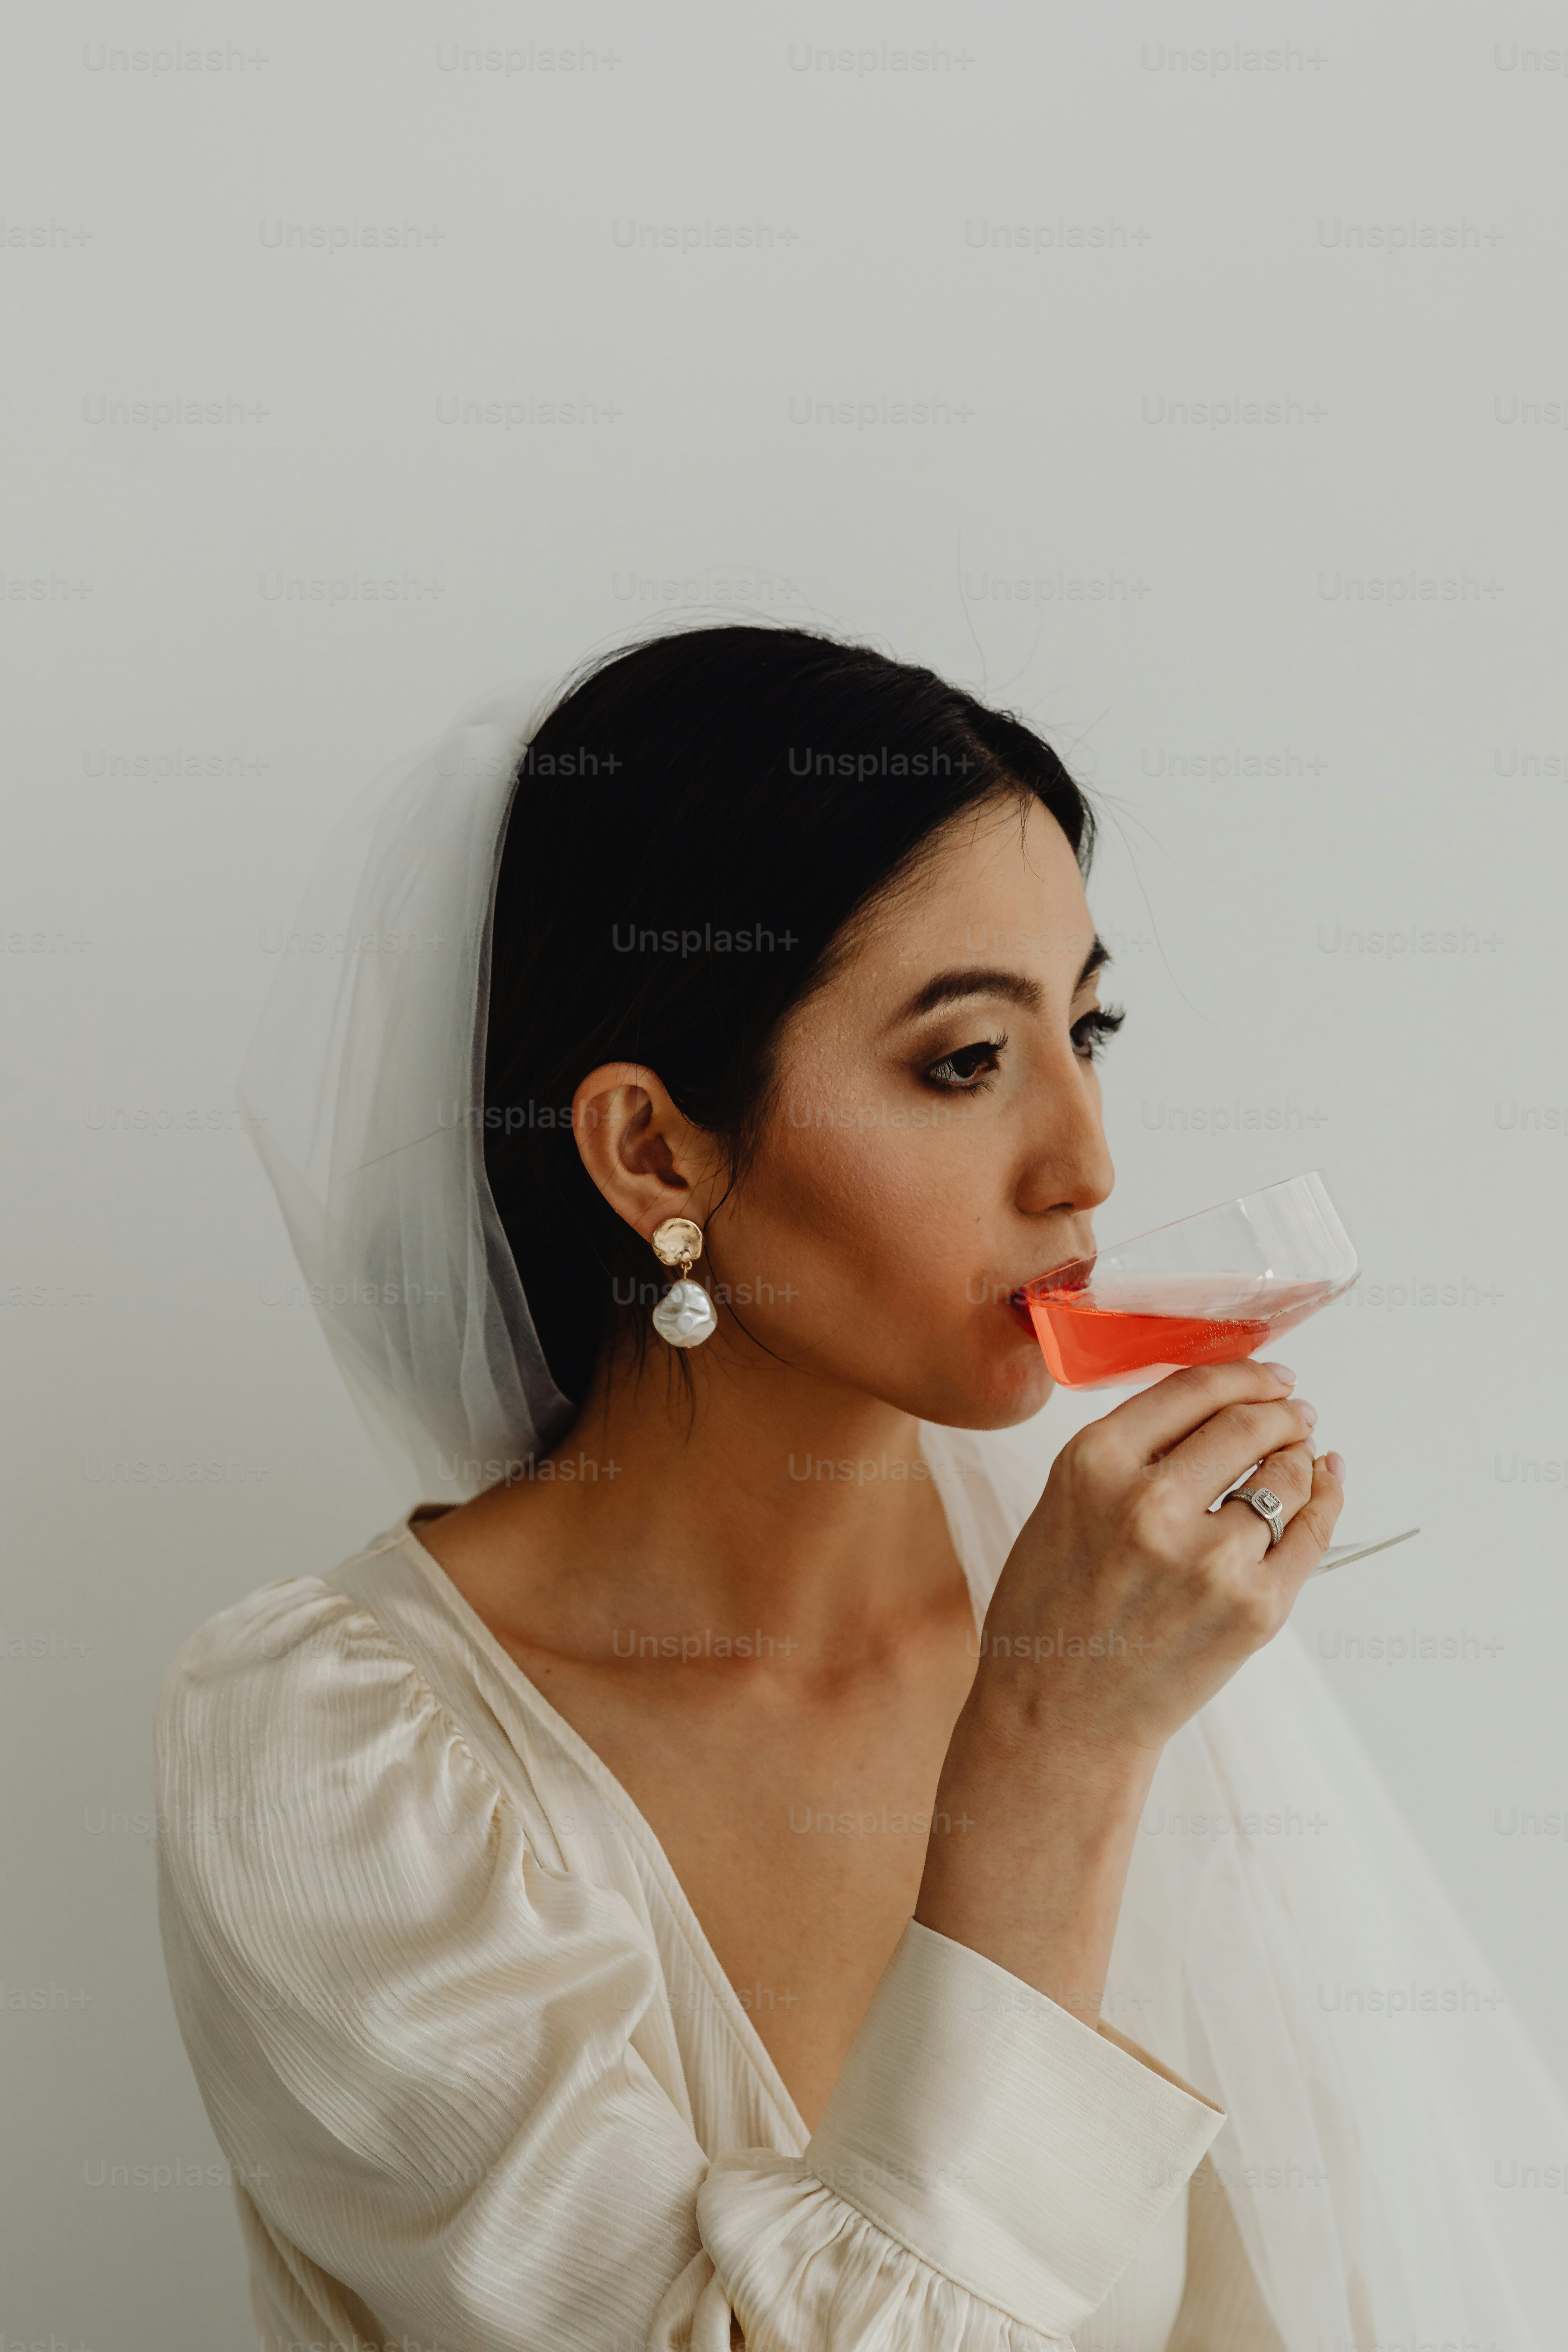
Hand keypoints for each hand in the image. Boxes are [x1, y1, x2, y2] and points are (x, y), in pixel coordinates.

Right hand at [973, 1359, 1343, 1764]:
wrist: (1059, 1718)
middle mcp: (1150, 1503)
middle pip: (1247, 1423)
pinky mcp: (1255, 1609)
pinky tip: (1327, 1480)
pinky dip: (1327, 1497)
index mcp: (1092, 1464)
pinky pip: (1311, 1531)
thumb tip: (1221, 1405)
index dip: (1243, 1374)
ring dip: (1301, 1455)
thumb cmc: (1054, 1611)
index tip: (1268, 1376)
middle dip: (1281, 1409)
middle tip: (1293, 1410)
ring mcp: (1209, 1559)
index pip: (1192, 1389)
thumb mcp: (1064, 1504)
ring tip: (1300, 1454)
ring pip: (1286, 1475)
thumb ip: (1130, 1451)